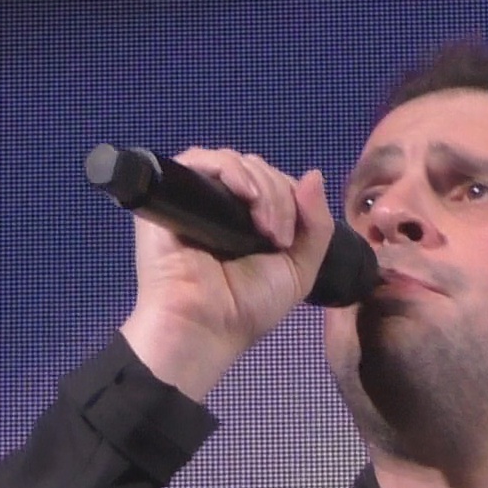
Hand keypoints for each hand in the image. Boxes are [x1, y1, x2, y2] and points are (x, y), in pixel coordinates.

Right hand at [119, 148, 333, 401]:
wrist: (205, 327)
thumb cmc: (247, 307)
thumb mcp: (299, 269)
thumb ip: (317, 225)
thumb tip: (314, 174)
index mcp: (248, 220)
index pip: (274, 182)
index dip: (291, 199)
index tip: (289, 239)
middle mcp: (221, 204)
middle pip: (257, 169)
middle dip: (278, 197)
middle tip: (276, 238)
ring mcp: (194, 197)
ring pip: (235, 162)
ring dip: (261, 187)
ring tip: (263, 227)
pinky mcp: (170, 193)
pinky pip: (199, 160)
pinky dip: (229, 169)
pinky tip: (245, 195)